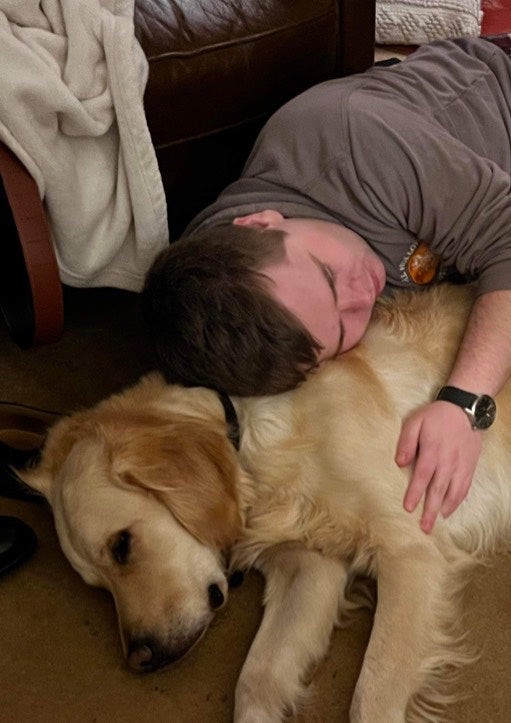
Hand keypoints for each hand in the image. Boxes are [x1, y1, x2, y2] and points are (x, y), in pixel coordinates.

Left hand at [395, 401, 482, 533]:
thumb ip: (406, 442)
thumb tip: (399, 463)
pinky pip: (464, 487)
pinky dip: (457, 501)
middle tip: (424, 527)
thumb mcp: (415, 421)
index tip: (408, 508)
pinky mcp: (470, 466)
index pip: (422, 476)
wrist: (466, 409)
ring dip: (444, 509)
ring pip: (453, 492)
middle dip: (430, 510)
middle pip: (438, 489)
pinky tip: (449, 510)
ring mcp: (461, 465)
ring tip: (436, 522)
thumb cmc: (436, 415)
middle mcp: (447, 461)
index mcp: (432, 450)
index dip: (415, 493)